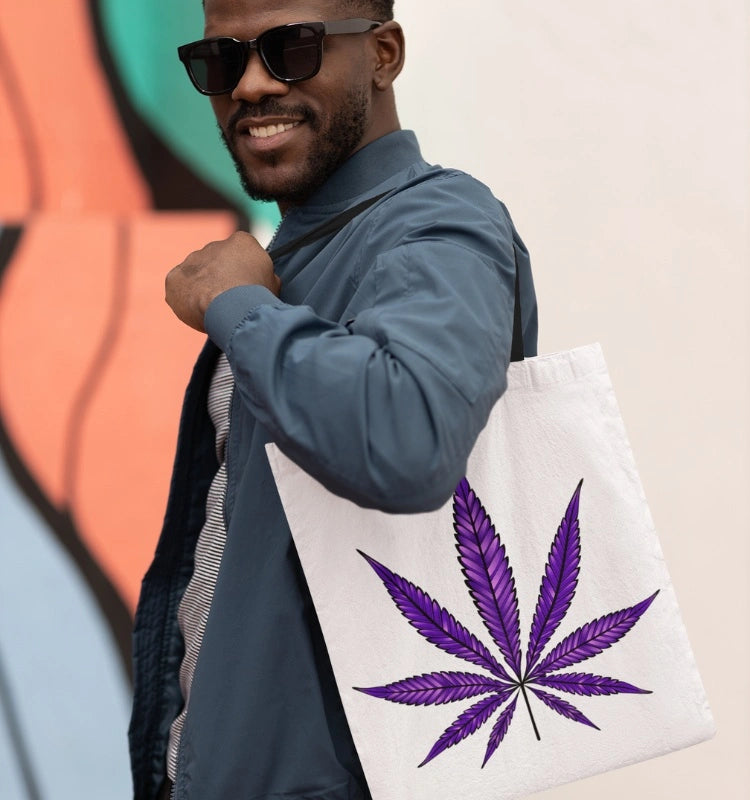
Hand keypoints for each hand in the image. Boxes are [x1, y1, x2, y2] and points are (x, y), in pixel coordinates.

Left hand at [165, 231, 280, 331]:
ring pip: (196, 274)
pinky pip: (178, 288)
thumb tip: (265, 281)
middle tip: (228, 301)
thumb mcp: (273, 283)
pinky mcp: (174, 278)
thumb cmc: (256, 296)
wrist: (232, 307)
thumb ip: (264, 276)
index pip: (242, 254)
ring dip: (202, 288)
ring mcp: (191, 260)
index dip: (244, 273)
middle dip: (220, 279)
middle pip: (216, 263)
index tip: (245, 289)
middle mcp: (214, 245)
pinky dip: (185, 299)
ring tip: (213, 309)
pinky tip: (196, 310)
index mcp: (241, 242)